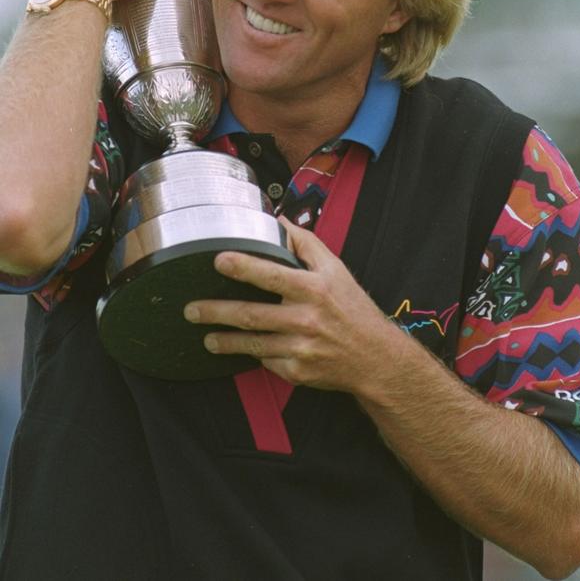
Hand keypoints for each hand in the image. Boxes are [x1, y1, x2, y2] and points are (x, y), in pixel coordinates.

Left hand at [184, 218, 407, 391]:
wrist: (375, 358)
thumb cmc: (353, 309)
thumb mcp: (336, 269)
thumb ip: (306, 244)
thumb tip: (278, 220)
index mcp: (314, 289)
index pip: (272, 275)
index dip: (244, 267)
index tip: (219, 260)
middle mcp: (306, 319)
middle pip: (251, 314)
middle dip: (216, 311)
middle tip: (191, 309)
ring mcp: (301, 348)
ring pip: (252, 343)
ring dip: (224, 340)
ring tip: (206, 335)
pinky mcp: (298, 372)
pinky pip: (267, 361)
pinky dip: (253, 354)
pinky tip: (240, 350)